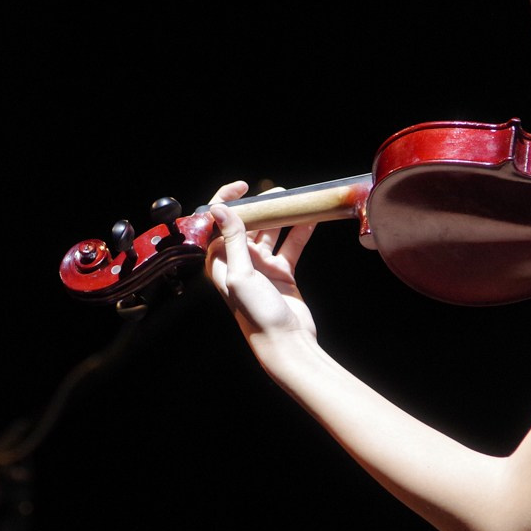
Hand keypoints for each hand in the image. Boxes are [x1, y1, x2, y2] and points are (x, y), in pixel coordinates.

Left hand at [204, 180, 318, 346]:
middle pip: (246, 224)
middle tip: (277, 192)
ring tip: (294, 199)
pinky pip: (291, 245)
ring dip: (280, 215)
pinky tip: (312, 218)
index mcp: (220, 262)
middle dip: (260, 206)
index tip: (242, 187)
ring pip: (270, 232)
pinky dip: (300, 231)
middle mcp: (238, 262)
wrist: (286, 343)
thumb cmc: (257, 315)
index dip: (226, 202)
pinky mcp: (282, 272)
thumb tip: (220, 209)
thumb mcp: (241, 275)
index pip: (218, 224)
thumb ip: (232, 240)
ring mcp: (261, 266)